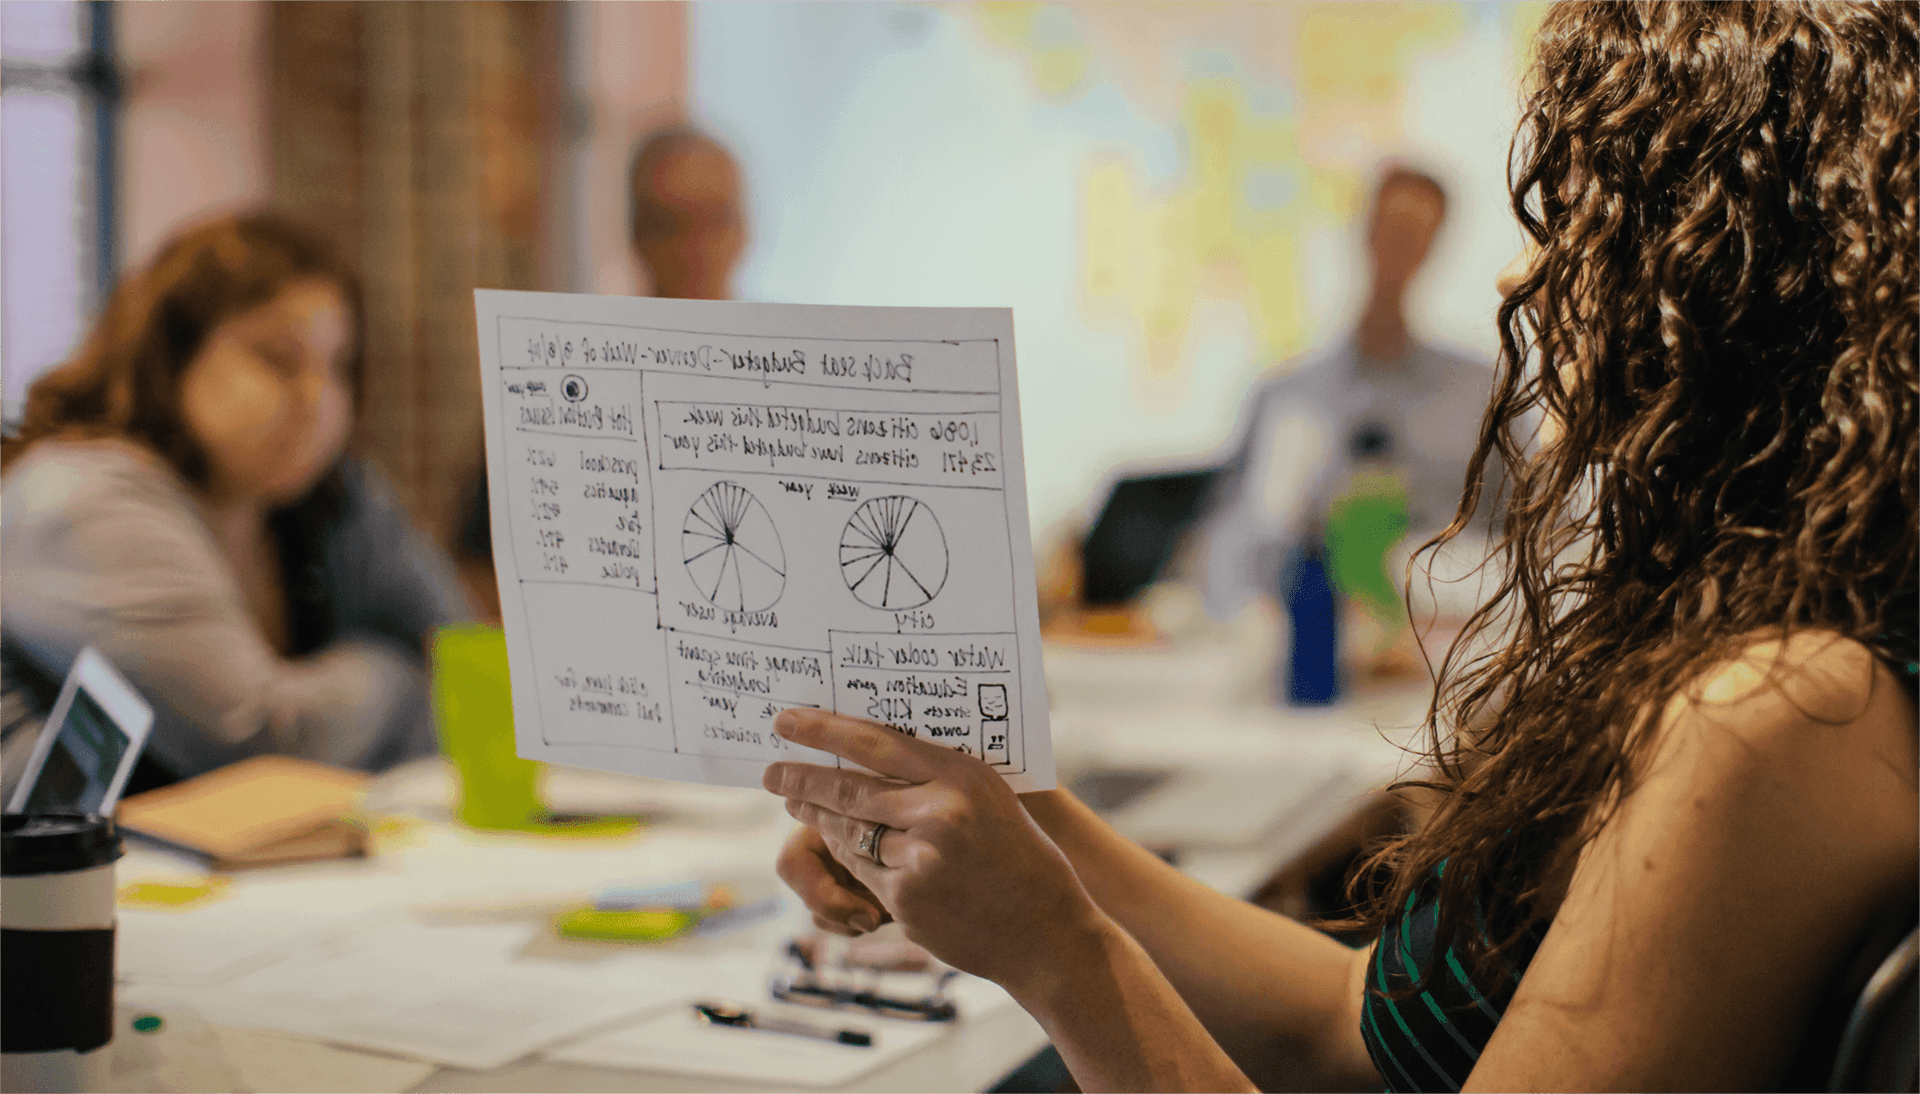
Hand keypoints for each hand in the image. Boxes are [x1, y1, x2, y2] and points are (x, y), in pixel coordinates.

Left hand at [763, 708, 1105, 990]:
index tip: (788, 721)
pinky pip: (860, 870)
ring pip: (848, 830)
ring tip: (796, 801)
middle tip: (772, 769)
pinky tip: (836, 846)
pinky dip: (847, 858)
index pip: (876, 743)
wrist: (1046, 930)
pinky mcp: (906, 898)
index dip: (825, 730)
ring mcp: (919, 858)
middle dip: (802, 777)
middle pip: (849, 787)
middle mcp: (939, 811)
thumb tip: (869, 750)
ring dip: (816, 816)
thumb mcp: (989, 797)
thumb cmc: (1020, 855)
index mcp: (961, 775)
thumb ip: (937, 776)